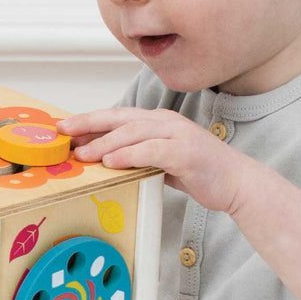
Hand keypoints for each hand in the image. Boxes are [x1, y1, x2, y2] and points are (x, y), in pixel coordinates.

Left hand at [55, 108, 250, 214]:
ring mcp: (178, 134)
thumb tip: (107, 161)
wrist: (236, 182)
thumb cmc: (200, 172)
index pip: (119, 117)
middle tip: (64, 132)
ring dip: (105, 142)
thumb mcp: (163, 162)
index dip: (90, 121)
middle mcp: (167, 122)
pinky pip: (152, 150)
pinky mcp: (186, 152)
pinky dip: (129, 154)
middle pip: (121, 117)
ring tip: (83, 153)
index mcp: (159, 122)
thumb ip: (139, 157)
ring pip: (134, 132)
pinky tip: (112, 161)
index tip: (65, 128)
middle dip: (89, 123)